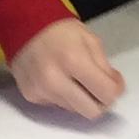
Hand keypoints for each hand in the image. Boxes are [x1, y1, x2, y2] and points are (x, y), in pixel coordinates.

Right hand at [9, 18, 124, 119]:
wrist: (23, 26)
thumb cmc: (61, 31)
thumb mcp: (90, 40)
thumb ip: (106, 67)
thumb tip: (115, 89)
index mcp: (74, 61)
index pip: (106, 94)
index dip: (115, 90)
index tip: (112, 82)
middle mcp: (55, 81)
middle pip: (91, 112)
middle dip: (99, 102)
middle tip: (98, 88)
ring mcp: (41, 91)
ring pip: (74, 110)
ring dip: (80, 99)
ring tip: (73, 79)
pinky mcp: (31, 97)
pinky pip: (57, 106)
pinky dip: (63, 97)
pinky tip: (57, 79)